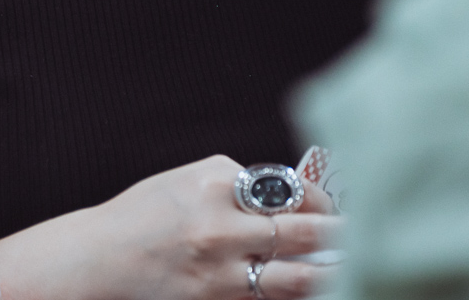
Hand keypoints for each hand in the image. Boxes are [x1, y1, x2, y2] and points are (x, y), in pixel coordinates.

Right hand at [0, 154, 338, 299]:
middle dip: (341, 234)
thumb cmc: (142, 216)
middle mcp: (220, 223)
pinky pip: (270, 297)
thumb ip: (236, 184)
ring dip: (332, 270)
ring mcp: (220, 266)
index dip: (323, 201)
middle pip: (302, 228)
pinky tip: (315, 286)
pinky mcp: (217, 298)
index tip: (338, 209)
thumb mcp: (187, 180)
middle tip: (370, 234)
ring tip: (356, 266)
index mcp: (215, 181)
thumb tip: (288, 194)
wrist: (98, 260)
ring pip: (298, 274)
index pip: (288, 189)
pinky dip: (296, 292)